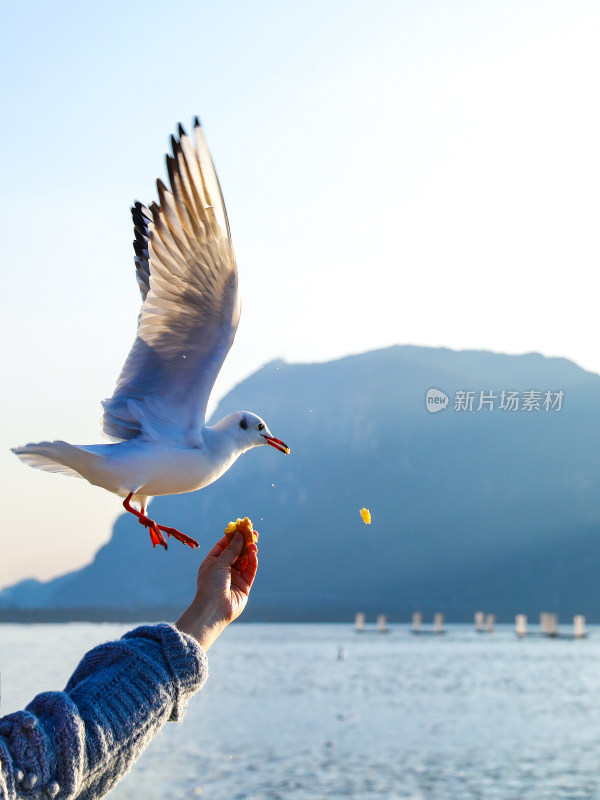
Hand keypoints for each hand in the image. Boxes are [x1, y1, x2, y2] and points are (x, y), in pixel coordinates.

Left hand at [175, 532, 257, 649]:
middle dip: (244, 543)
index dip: (232, 537)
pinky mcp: (244, 586)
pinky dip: (252, 561)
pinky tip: (253, 553)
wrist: (214, 608)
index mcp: (212, 563)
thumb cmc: (211, 584)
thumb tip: (239, 535)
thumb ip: (232, 549)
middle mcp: (223, 570)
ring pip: (244, 561)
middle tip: (253, 532)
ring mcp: (234, 578)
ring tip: (254, 542)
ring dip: (249, 551)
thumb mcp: (219, 563)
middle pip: (236, 553)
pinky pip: (250, 571)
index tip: (240, 527)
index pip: (223, 546)